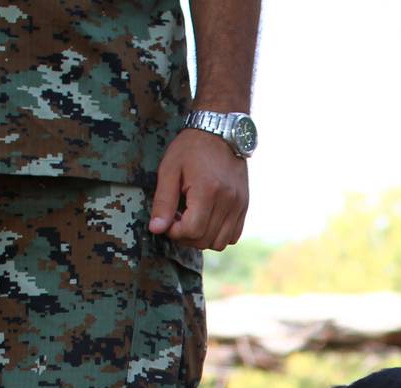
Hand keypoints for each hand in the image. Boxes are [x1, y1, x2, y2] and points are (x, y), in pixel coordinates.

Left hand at [149, 129, 248, 250]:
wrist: (220, 131)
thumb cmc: (191, 148)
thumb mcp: (169, 170)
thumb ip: (163, 202)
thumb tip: (156, 229)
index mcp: (208, 191)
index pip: (192, 231)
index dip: (175, 232)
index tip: (168, 220)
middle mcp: (228, 201)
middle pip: (205, 240)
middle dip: (186, 237)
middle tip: (177, 220)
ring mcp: (239, 205)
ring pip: (221, 243)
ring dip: (203, 238)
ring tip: (192, 221)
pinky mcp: (244, 206)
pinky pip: (233, 236)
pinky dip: (218, 235)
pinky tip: (207, 220)